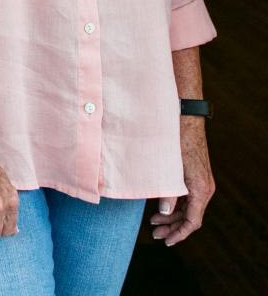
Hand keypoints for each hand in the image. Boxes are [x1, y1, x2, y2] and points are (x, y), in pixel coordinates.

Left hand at [150, 117, 214, 245]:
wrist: (186, 118)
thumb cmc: (177, 141)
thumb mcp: (171, 169)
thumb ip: (169, 192)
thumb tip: (164, 212)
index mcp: (201, 190)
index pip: (193, 222)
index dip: (179, 233)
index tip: (166, 241)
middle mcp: (205, 188)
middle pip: (190, 217)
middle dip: (172, 227)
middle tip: (155, 233)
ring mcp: (201, 182)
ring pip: (189, 208)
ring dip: (172, 217)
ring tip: (154, 221)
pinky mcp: (196, 176)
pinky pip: (188, 197)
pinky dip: (176, 205)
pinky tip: (161, 206)